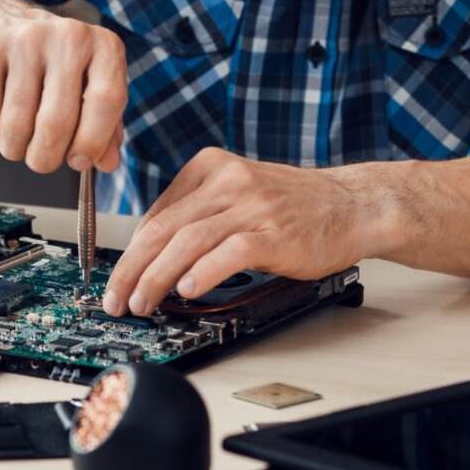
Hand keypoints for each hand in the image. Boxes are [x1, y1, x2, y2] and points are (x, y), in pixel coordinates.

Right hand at [0, 0, 127, 173]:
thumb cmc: (53, 68)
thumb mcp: (87, 89)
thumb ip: (104, 129)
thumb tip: (107, 163)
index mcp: (104, 47)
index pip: (107, 100)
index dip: (92, 141)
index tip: (77, 161)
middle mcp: (69, 36)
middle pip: (56, 122)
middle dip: (45, 158)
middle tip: (41, 161)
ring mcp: (26, 38)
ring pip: (17, 124)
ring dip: (14, 148)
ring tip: (17, 142)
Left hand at [102, 148, 387, 315]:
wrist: (354, 205)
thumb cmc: (295, 207)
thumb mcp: (238, 194)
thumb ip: (198, 214)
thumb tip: (154, 256)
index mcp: (210, 167)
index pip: (156, 214)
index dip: (130, 252)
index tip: (118, 279)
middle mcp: (227, 181)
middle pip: (162, 228)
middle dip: (131, 268)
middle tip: (116, 298)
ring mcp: (251, 205)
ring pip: (187, 241)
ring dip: (157, 278)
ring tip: (142, 303)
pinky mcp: (274, 232)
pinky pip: (229, 252)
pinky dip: (203, 272)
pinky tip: (187, 290)